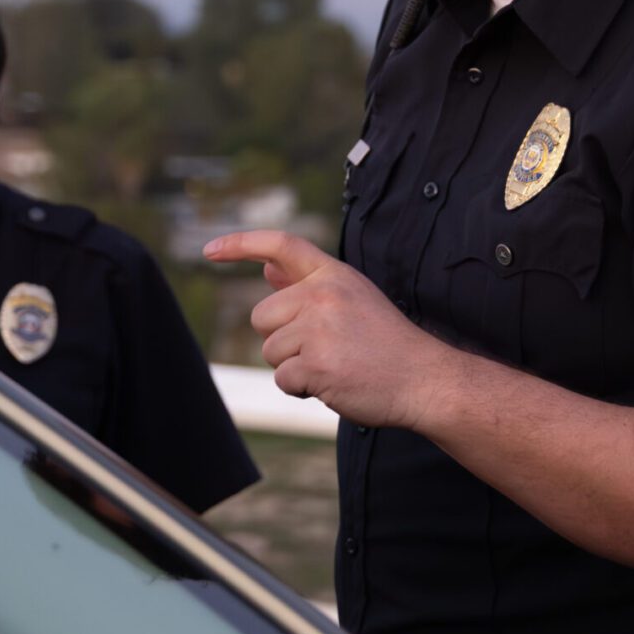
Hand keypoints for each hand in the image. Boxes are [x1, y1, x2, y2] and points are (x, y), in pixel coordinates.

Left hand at [200, 230, 452, 430]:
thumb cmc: (385, 343)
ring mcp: (319, 328)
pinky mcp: (316, 364)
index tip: (209, 250)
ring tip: (335, 365)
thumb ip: (306, 285)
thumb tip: (266, 269)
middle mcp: (324, 294)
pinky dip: (302, 389)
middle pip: (261, 317)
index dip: (241, 244)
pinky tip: (334, 383)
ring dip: (293, 367)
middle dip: (281, 340)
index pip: (281, 244)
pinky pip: (283, 379)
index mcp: (333, 275)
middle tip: (324, 349)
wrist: (424, 379)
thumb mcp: (351, 299)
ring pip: (270, 351)